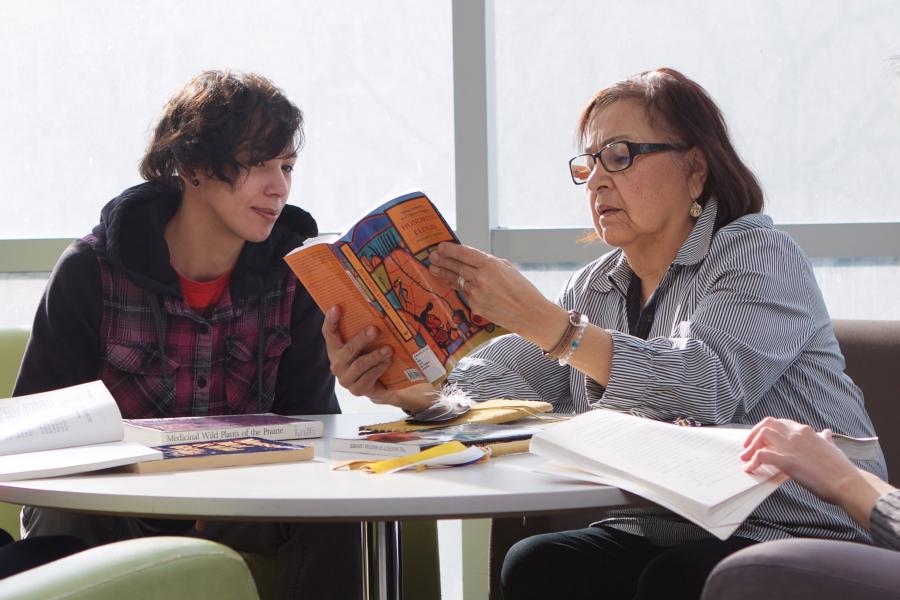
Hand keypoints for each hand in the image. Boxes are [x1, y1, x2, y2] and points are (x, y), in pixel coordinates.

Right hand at [322, 305, 435, 412]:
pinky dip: (379, 369)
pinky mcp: (357, 390)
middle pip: (348, 350)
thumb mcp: (365, 344)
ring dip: (375, 356)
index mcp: (335, 349)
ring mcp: (346, 379)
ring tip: (388, 349)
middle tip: (375, 330)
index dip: (331, 320)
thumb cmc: (370, 357)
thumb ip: (364, 330)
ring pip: (359, 365)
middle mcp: (337, 364)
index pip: (329, 333)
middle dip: (361, 339)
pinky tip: (388, 362)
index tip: (336, 307)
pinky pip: (368, 378)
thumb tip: (376, 309)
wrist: (378, 385)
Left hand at [428, 242, 564, 347]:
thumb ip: (489, 263)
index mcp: (490, 265)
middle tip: (432, 256)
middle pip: (457, 267)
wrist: (529, 313)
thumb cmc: (522, 290)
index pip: (465, 254)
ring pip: (457, 280)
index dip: (451, 250)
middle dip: (443, 261)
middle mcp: (481, 279)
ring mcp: (476, 293)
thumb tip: (473, 260)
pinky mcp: (475, 306)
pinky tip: (450, 282)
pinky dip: (458, 287)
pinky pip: (464, 293)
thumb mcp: (507, 268)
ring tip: (434, 269)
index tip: (441, 247)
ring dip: (445, 274)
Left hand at [740, 417, 861, 504]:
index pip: (779, 423)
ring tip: (745, 458)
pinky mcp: (788, 461)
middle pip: (767, 424)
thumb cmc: (841, 469)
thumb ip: (825, 439)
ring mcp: (791, 446)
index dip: (766, 430)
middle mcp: (797, 434)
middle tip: (747, 447)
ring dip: (750, 446)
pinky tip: (751, 468)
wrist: (847, 482)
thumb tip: (826, 433)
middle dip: (753, 434)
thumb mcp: (832, 448)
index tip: (760, 440)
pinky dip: (753, 461)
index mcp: (806, 431)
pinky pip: (762, 455)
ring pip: (762, 435)